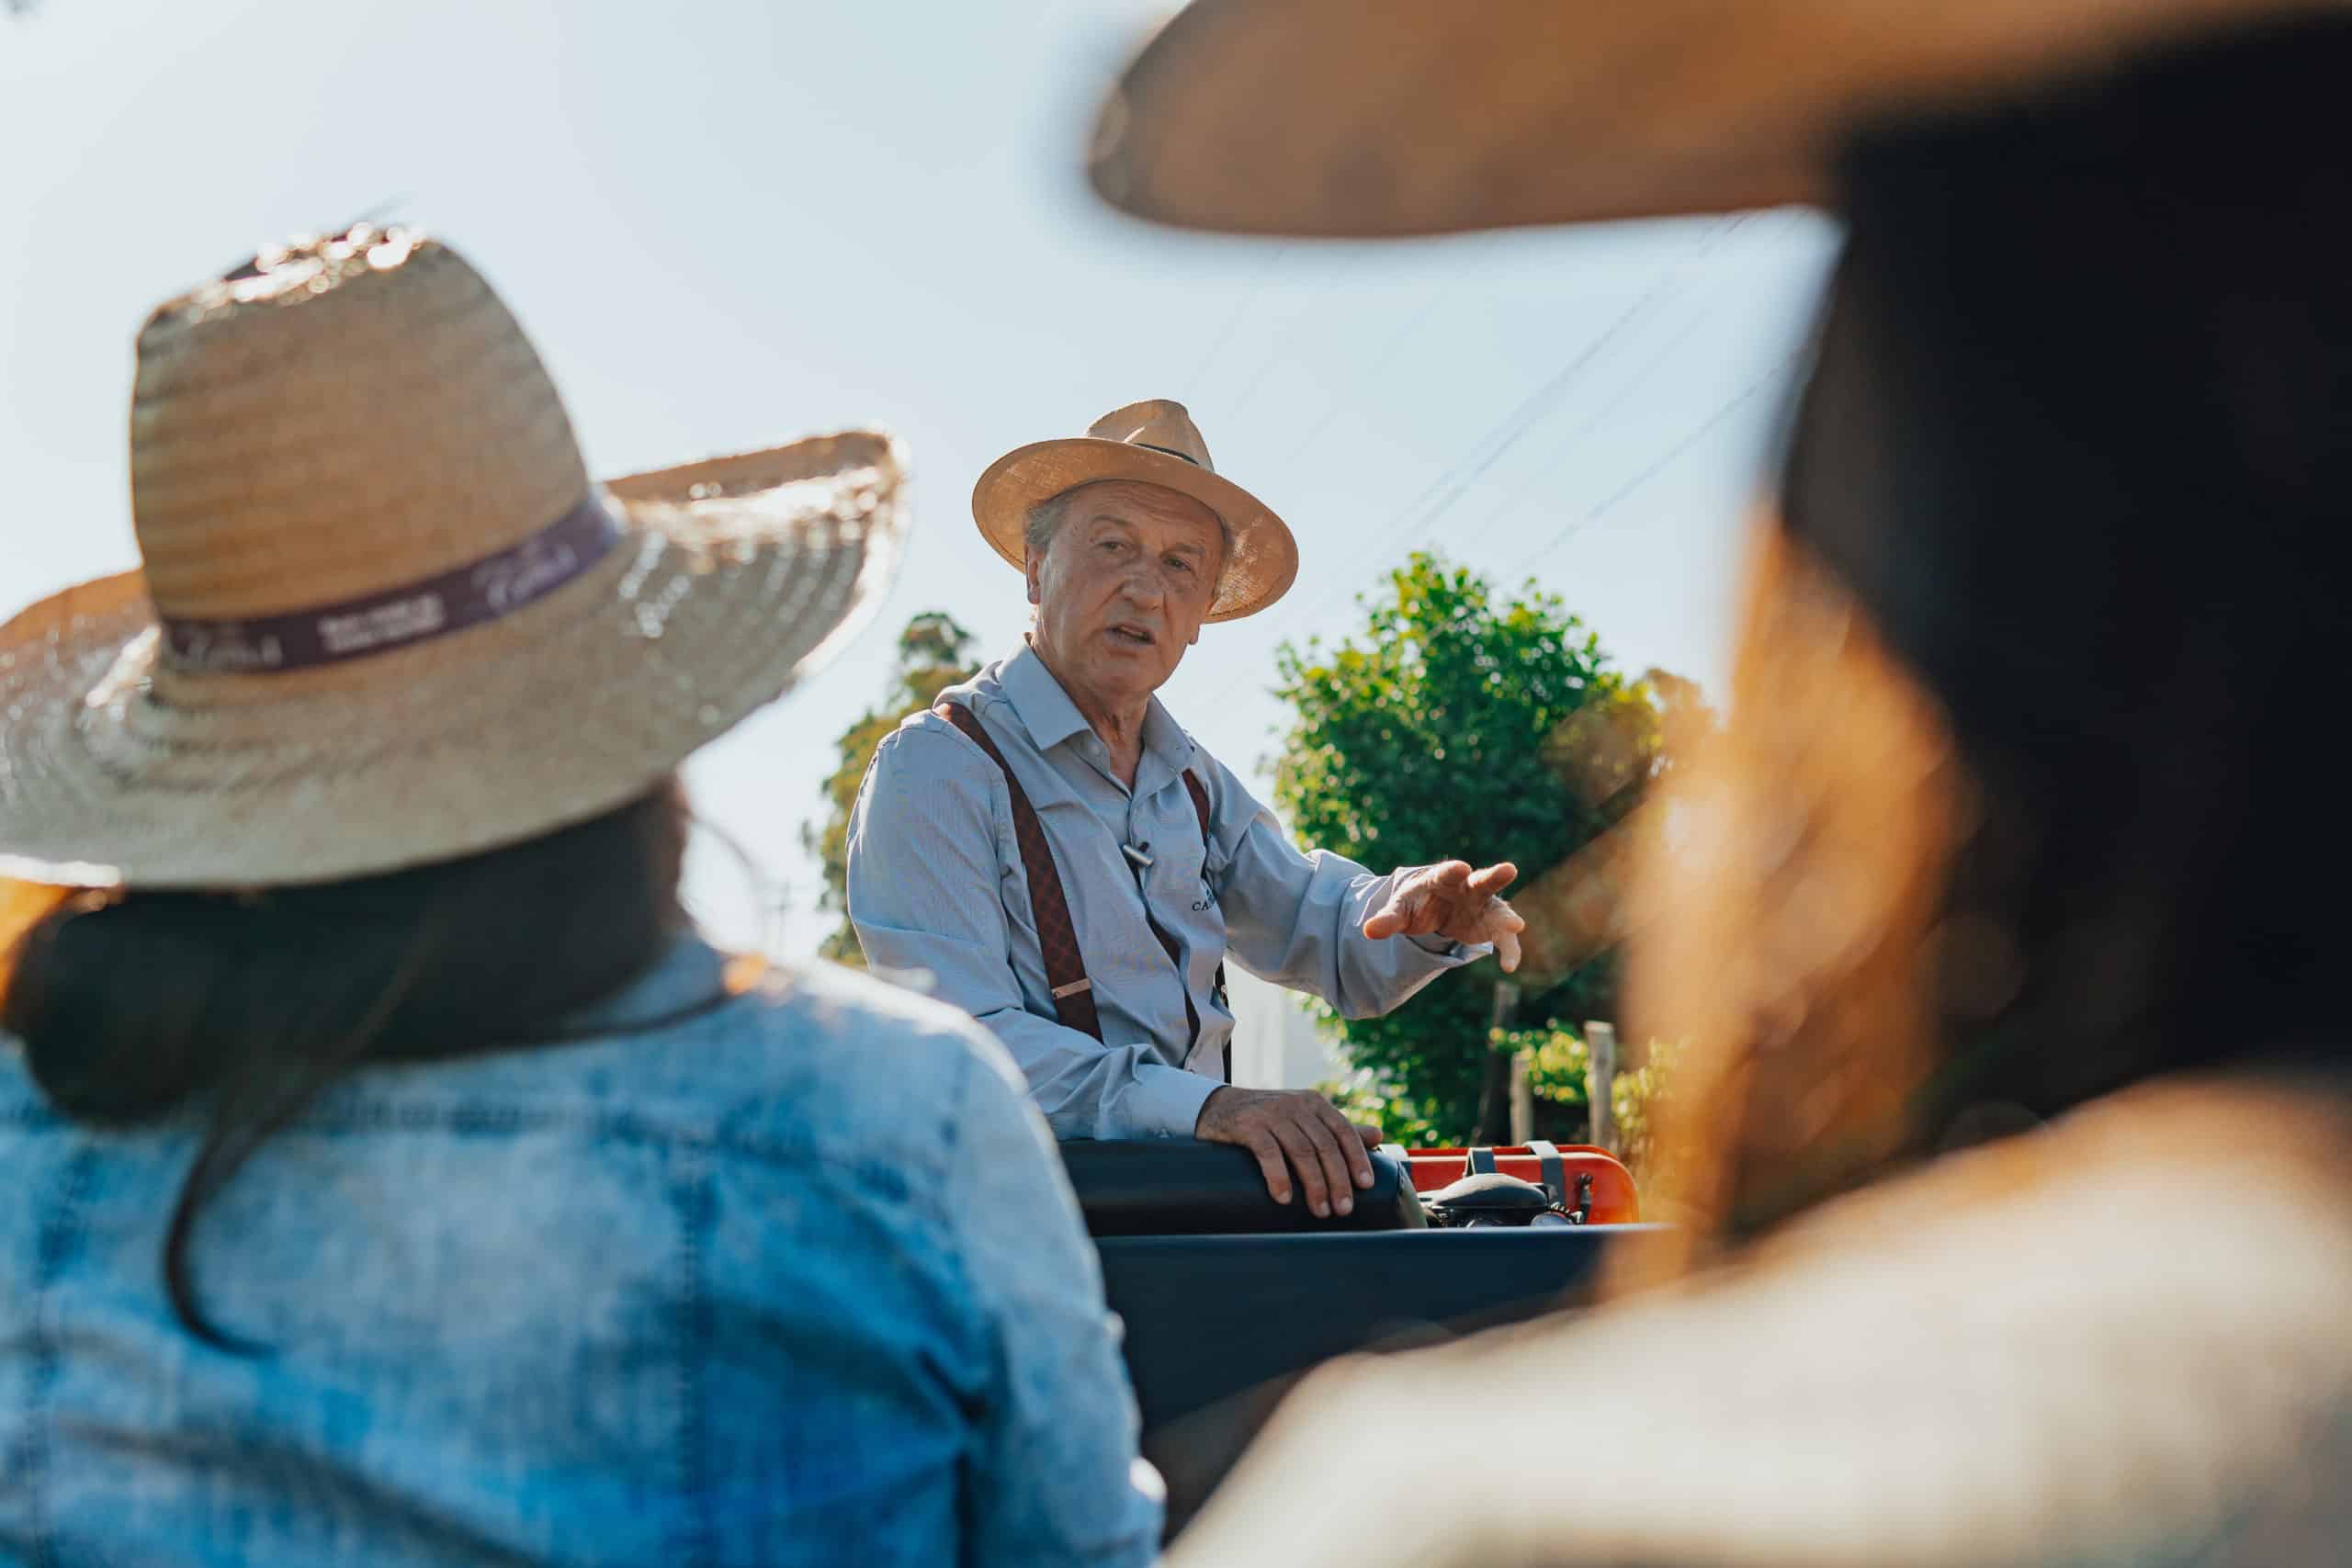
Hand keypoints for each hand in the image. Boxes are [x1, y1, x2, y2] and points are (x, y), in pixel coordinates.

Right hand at [1194, 1087, 1383, 1216]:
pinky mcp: (1246, 1125)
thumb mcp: (1303, 1118)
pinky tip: (1283, 1198)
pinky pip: (1267, 1152)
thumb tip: (1378, 1135)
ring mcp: (1270, 1114)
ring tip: (1320, 1211)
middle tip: (1343, 1209)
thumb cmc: (1267, 1118)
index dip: (1356, 1158)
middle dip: (1337, 1179)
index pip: (1343, 1131)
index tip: (1365, 1186)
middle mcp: (1295, 1105)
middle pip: (1324, 1145)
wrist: (1216, 1107)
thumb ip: (1337, 1128)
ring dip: (1314, 1184)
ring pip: (1301, 1151)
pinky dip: (1278, 1177)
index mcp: (1314, 1103)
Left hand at [1361, 860, 1524, 971]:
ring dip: (1506, 917)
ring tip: (1515, 925)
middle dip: (1495, 876)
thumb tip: (1368, 931)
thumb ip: (1387, 919)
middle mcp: (1467, 888)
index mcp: (1442, 879)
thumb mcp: (1399, 910)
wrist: (1433, 909)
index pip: (1446, 873)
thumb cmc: (1416, 904)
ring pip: (1498, 909)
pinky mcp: (1490, 925)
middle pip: (1482, 880)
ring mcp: (1482, 906)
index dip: (1452, 870)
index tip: (1461, 867)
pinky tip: (1509, 966)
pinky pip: (1503, 938)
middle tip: (1509, 869)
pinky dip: (1508, 950)